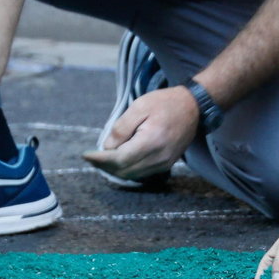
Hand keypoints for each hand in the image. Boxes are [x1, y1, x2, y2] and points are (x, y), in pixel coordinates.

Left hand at [82, 85, 198, 180]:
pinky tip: (118, 161)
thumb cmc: (165, 103)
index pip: (119, 158)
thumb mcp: (139, 107)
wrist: (193, 107)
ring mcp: (164, 163)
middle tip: (90, 158)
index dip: (100, 159)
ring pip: (132, 175)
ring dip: (114, 170)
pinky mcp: (166, 164)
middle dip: (104, 166)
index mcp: (151, 141)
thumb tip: (107, 147)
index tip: (86, 155)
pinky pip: (142, 173)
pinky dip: (127, 169)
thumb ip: (121, 128)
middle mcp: (159, 157)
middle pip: (124, 171)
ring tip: (100, 160)